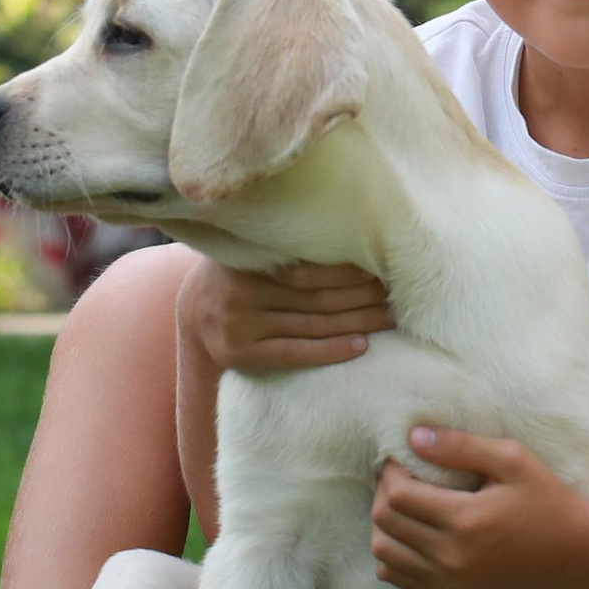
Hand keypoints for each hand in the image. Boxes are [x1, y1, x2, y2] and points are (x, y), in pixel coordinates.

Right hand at [179, 258, 393, 374]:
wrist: (194, 314)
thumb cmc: (239, 276)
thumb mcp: (252, 253)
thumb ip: (285, 248)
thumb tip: (350, 234)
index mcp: (249, 263)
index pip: (308, 270)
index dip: (347, 272)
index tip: (380, 270)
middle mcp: (242, 293)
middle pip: (315, 299)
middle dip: (360, 298)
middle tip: (394, 296)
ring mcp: (241, 326)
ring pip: (312, 326)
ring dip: (356, 323)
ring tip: (387, 318)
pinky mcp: (243, 354)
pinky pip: (296, 353)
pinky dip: (332, 350)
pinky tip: (361, 345)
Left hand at [368, 425, 588, 588]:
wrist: (571, 556)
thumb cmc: (545, 501)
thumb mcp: (512, 460)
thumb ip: (461, 446)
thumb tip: (413, 437)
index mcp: (466, 521)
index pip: (398, 495)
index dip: (391, 471)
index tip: (402, 457)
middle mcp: (451, 558)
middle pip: (384, 523)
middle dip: (383, 492)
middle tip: (401, 475)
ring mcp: (448, 583)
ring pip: (383, 553)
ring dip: (384, 524)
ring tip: (405, 504)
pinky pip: (396, 578)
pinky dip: (392, 554)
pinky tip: (412, 533)